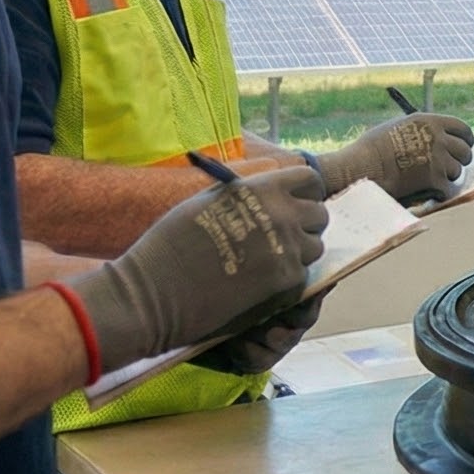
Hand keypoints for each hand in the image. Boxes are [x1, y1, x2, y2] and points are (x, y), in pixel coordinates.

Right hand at [68, 163, 327, 371]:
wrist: (153, 294)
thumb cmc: (169, 244)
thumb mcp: (206, 201)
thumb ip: (244, 192)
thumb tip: (268, 188)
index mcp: (261, 188)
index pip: (310, 180)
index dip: (306, 192)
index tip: (296, 204)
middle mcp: (281, 214)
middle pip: (320, 215)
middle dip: (305, 225)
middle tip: (281, 237)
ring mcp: (286, 249)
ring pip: (314, 248)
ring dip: (297, 254)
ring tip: (265, 262)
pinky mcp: (285, 282)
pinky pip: (302, 276)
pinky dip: (286, 280)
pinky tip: (258, 283)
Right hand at [319, 112, 473, 201]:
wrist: (361, 168)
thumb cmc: (372, 149)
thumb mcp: (399, 127)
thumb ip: (421, 131)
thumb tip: (436, 137)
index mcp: (429, 121)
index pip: (462, 128)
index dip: (465, 140)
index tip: (465, 147)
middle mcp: (438, 137)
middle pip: (465, 151)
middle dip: (459, 160)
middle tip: (448, 168)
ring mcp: (438, 158)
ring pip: (457, 171)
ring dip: (447, 177)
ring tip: (428, 180)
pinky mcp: (435, 179)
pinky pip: (447, 189)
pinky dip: (439, 193)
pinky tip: (427, 193)